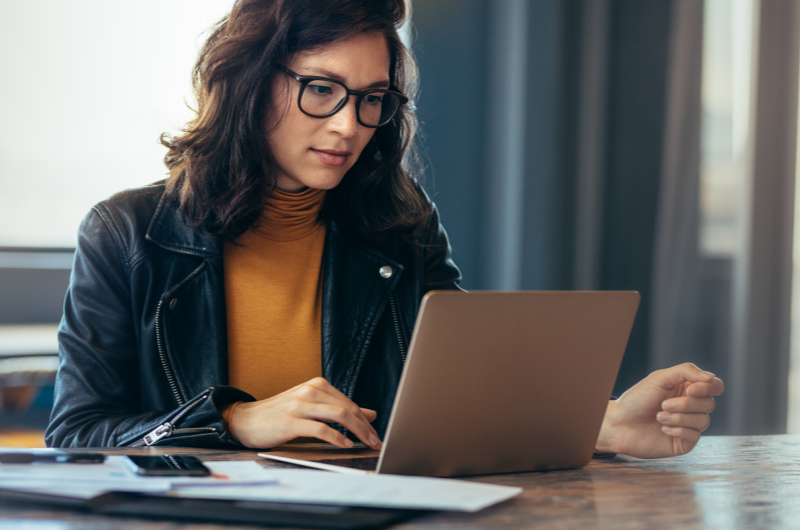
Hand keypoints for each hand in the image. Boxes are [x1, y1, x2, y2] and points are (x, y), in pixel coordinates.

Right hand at [228, 377, 381, 449]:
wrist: (245, 420)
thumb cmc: (280, 415)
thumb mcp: (312, 407)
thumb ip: (339, 409)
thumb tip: (370, 414)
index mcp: (317, 385)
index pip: (349, 403)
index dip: (365, 421)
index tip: (375, 435)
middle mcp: (310, 390)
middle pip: (348, 408)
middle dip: (366, 427)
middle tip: (376, 442)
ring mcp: (300, 404)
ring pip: (338, 415)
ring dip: (357, 431)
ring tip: (366, 444)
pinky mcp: (290, 421)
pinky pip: (320, 429)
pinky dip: (336, 437)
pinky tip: (345, 444)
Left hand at [595, 363, 723, 458]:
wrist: (619, 423)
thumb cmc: (637, 399)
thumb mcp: (659, 378)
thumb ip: (686, 372)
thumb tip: (711, 378)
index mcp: (687, 389)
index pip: (715, 386)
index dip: (708, 388)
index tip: (690, 390)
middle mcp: (691, 407)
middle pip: (709, 403)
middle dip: (686, 404)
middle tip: (663, 404)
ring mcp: (689, 425)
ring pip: (704, 420)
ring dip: (679, 417)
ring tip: (659, 416)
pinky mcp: (684, 442)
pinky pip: (695, 436)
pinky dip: (678, 430)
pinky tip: (663, 428)